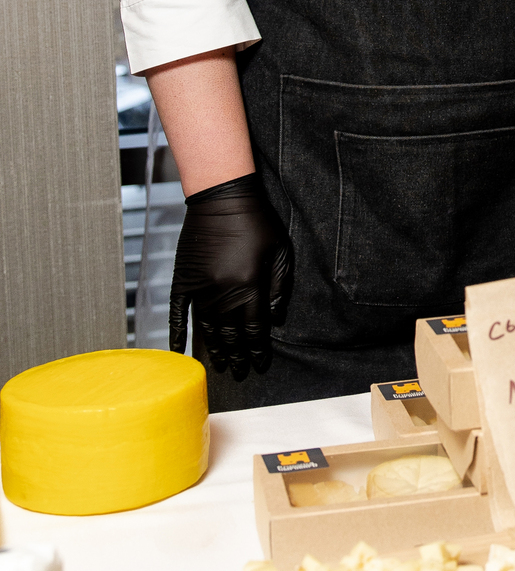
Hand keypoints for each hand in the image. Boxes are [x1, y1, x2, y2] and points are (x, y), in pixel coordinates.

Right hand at [170, 174, 292, 379]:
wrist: (221, 198)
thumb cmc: (257, 221)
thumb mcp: (280, 251)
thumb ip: (280, 286)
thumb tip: (277, 318)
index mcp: (250, 287)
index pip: (253, 329)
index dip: (256, 349)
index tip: (259, 364)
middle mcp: (224, 293)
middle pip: (230, 334)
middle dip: (237, 356)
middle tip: (240, 373)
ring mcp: (200, 289)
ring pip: (207, 328)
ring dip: (213, 349)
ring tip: (219, 366)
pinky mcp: (183, 281)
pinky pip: (177, 314)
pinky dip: (177, 333)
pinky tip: (179, 351)